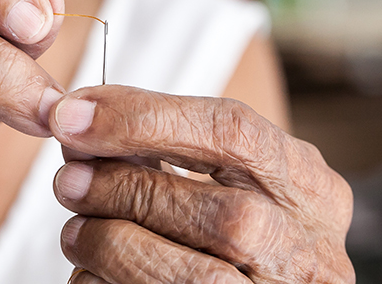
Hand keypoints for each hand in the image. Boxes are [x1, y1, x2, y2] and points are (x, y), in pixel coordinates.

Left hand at [49, 86, 353, 283]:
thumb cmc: (224, 235)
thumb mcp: (221, 180)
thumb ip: (167, 152)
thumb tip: (82, 124)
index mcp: (309, 189)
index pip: (235, 131)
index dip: (144, 118)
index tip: (74, 115)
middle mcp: (311, 251)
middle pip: (226, 213)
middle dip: (132, 189)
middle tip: (70, 179)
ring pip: (202, 277)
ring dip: (118, 245)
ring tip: (77, 231)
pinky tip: (93, 273)